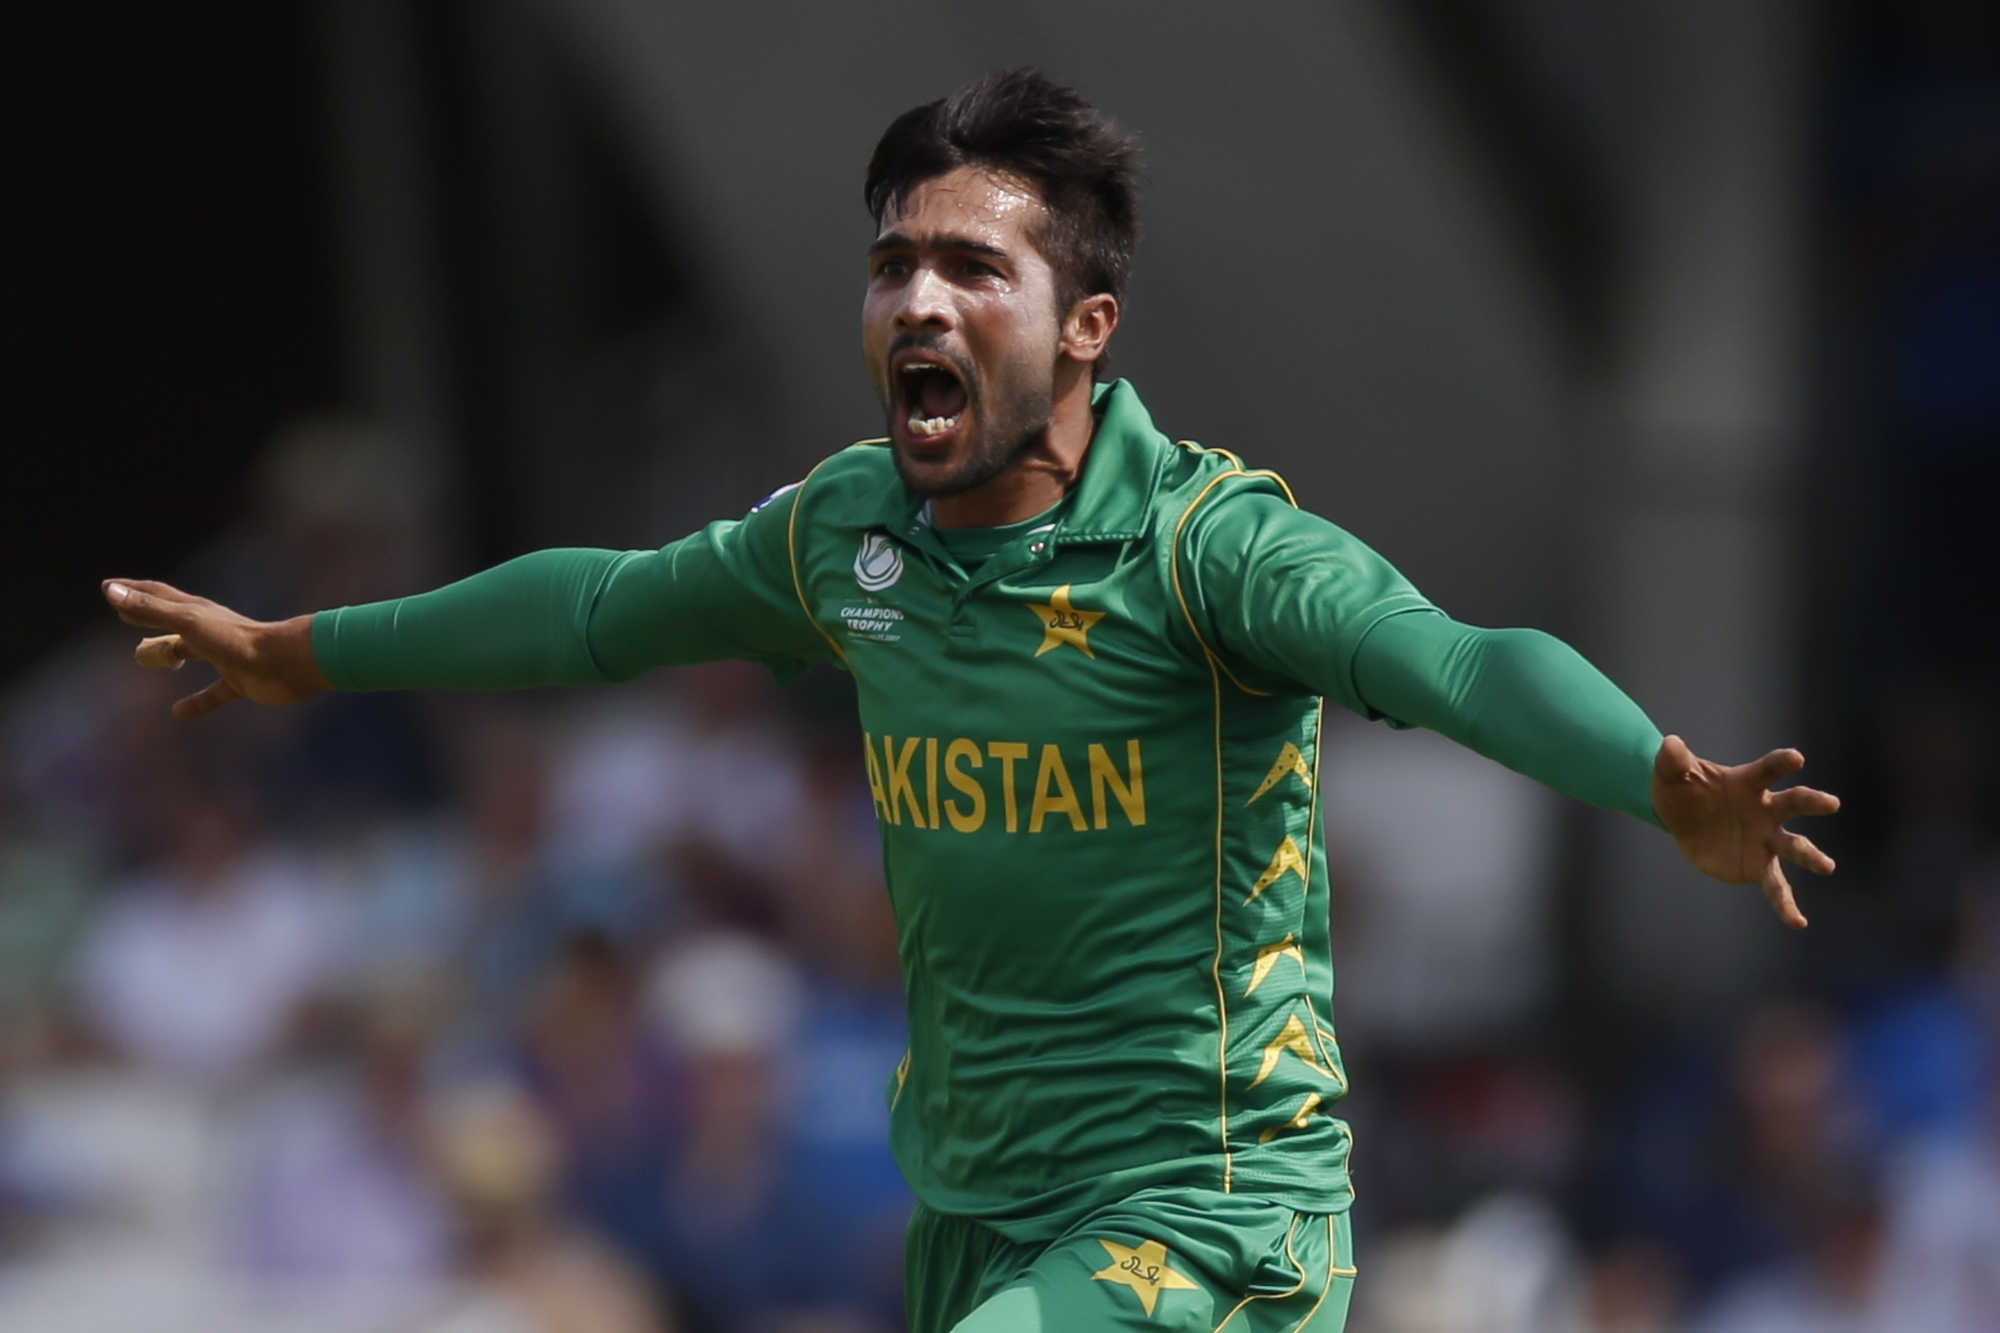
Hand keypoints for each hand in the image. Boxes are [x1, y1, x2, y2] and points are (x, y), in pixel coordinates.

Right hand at [102, 579, 331, 717]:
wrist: (286, 664)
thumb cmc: (237, 640)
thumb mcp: (188, 623)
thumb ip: (150, 610)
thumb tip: (110, 591)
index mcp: (197, 611)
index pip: (157, 595)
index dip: (132, 590)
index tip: (109, 586)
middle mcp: (210, 629)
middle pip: (171, 620)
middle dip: (147, 615)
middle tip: (124, 615)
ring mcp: (225, 655)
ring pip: (190, 652)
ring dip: (168, 653)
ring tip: (147, 658)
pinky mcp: (239, 681)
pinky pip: (213, 694)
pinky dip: (196, 701)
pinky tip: (178, 713)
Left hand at [1651, 734, 1839, 929]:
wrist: (1681, 820)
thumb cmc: (1683, 791)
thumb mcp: (1671, 775)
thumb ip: (1674, 761)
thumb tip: (1669, 743)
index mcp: (1748, 782)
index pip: (1768, 770)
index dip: (1781, 763)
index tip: (1796, 758)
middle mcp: (1766, 809)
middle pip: (1794, 803)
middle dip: (1813, 801)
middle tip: (1831, 803)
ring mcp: (1767, 839)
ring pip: (1794, 846)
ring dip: (1810, 855)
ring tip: (1827, 866)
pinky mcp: (1760, 865)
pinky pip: (1776, 886)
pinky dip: (1786, 904)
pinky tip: (1798, 922)